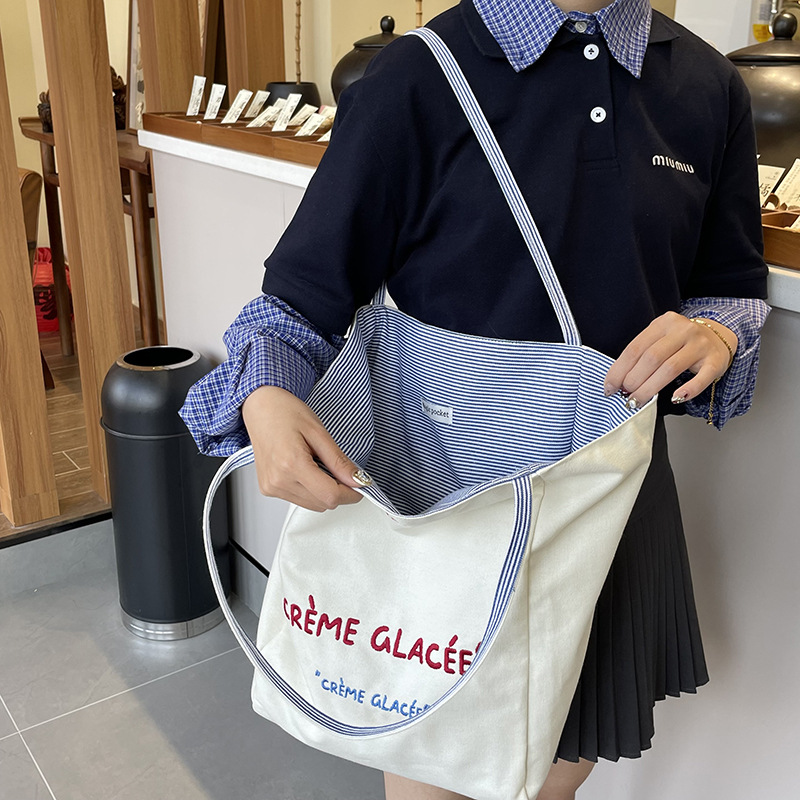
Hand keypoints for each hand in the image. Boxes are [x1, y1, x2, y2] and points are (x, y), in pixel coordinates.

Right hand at [241, 385, 363, 511]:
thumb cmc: (284, 412)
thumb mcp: (319, 432)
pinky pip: (299, 499)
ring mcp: (271, 487)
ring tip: (317, 464)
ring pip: (313, 505)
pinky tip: (306, 469)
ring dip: (324, 491)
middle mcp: (278, 480)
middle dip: (339, 490)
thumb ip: (338, 461)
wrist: (260, 407)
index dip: (351, 494)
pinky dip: (311, 490)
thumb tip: (357, 480)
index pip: (330, 495)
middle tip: (339, 469)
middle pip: (323, 504)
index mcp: (291, 464)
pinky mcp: (268, 490)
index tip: (361, 486)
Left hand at [604, 312, 736, 406]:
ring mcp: (701, 345)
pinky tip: (675, 398)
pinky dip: (688, 389)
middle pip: (651, 358)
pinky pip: (701, 378)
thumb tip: (617, 381)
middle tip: (625, 396)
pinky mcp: (715, 361)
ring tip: (638, 401)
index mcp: (664, 323)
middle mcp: (683, 330)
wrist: (719, 337)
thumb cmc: (682, 342)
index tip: (610, 387)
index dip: (619, 370)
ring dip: (650, 388)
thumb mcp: (661, 338)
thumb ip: (641, 354)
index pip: (635, 348)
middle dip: (633, 380)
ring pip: (670, 368)